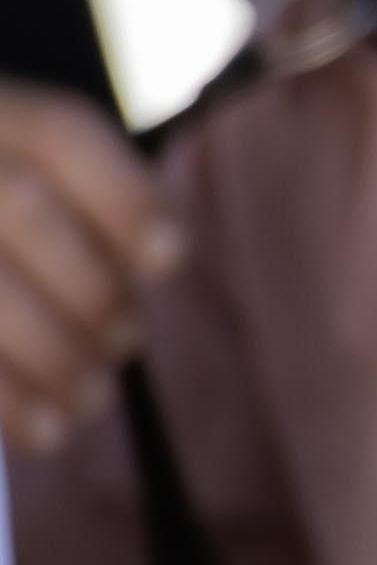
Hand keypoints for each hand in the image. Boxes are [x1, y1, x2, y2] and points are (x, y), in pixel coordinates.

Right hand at [0, 83, 177, 454]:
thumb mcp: (22, 183)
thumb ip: (81, 212)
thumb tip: (157, 264)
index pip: (58, 131)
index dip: (124, 197)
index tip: (172, 260)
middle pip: (21, 207)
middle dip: (91, 289)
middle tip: (124, 343)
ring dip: (52, 355)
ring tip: (91, 399)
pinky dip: (3, 399)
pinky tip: (42, 432)